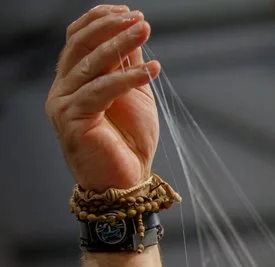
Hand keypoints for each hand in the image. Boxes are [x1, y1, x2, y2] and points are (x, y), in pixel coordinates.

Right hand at [45, 4, 160, 190]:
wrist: (126, 181)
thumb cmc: (130, 143)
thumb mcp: (135, 96)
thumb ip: (129, 66)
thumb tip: (133, 32)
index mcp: (74, 80)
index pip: (78, 39)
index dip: (99, 20)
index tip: (129, 11)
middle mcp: (63, 88)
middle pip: (80, 45)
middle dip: (110, 27)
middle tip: (138, 18)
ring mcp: (63, 103)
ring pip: (90, 63)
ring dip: (121, 44)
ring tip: (144, 31)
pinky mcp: (72, 118)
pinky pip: (101, 90)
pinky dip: (128, 77)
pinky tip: (151, 69)